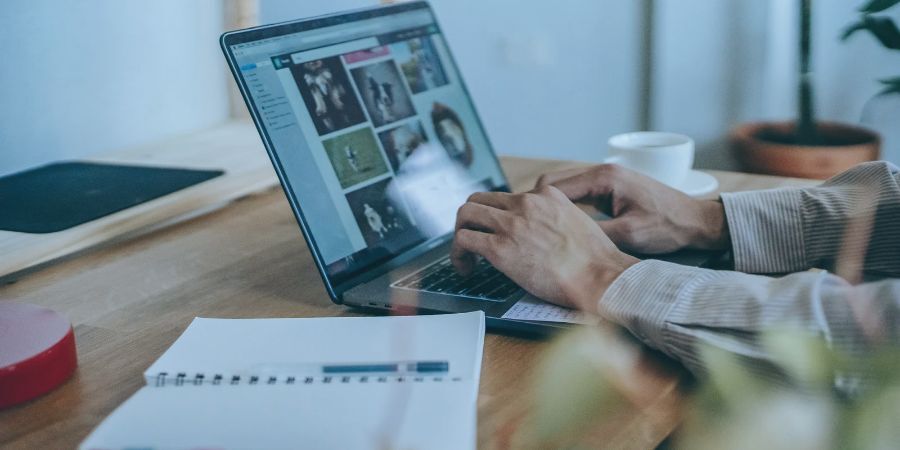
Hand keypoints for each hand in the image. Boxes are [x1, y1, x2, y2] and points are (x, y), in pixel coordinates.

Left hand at [450, 185, 639, 312]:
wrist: (601, 276)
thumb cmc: (596, 261)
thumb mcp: (579, 222)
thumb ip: (556, 218)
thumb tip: (540, 233)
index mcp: (546, 195)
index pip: (507, 196)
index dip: (497, 215)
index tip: (497, 231)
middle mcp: (526, 203)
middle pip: (480, 199)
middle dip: (472, 220)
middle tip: (473, 240)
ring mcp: (511, 223)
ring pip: (466, 214)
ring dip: (460, 233)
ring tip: (466, 255)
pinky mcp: (500, 247)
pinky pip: (463, 240)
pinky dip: (458, 254)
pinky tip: (466, 268)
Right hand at [536, 164, 729, 253]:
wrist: (697, 221)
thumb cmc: (668, 226)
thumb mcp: (629, 235)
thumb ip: (593, 234)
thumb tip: (561, 240)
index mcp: (605, 178)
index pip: (554, 186)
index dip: (534, 206)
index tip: (523, 225)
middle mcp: (603, 172)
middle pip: (554, 184)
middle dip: (538, 206)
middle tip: (527, 230)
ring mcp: (607, 179)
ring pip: (565, 189)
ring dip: (551, 207)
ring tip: (540, 231)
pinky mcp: (611, 188)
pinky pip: (579, 195)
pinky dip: (566, 209)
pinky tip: (562, 227)